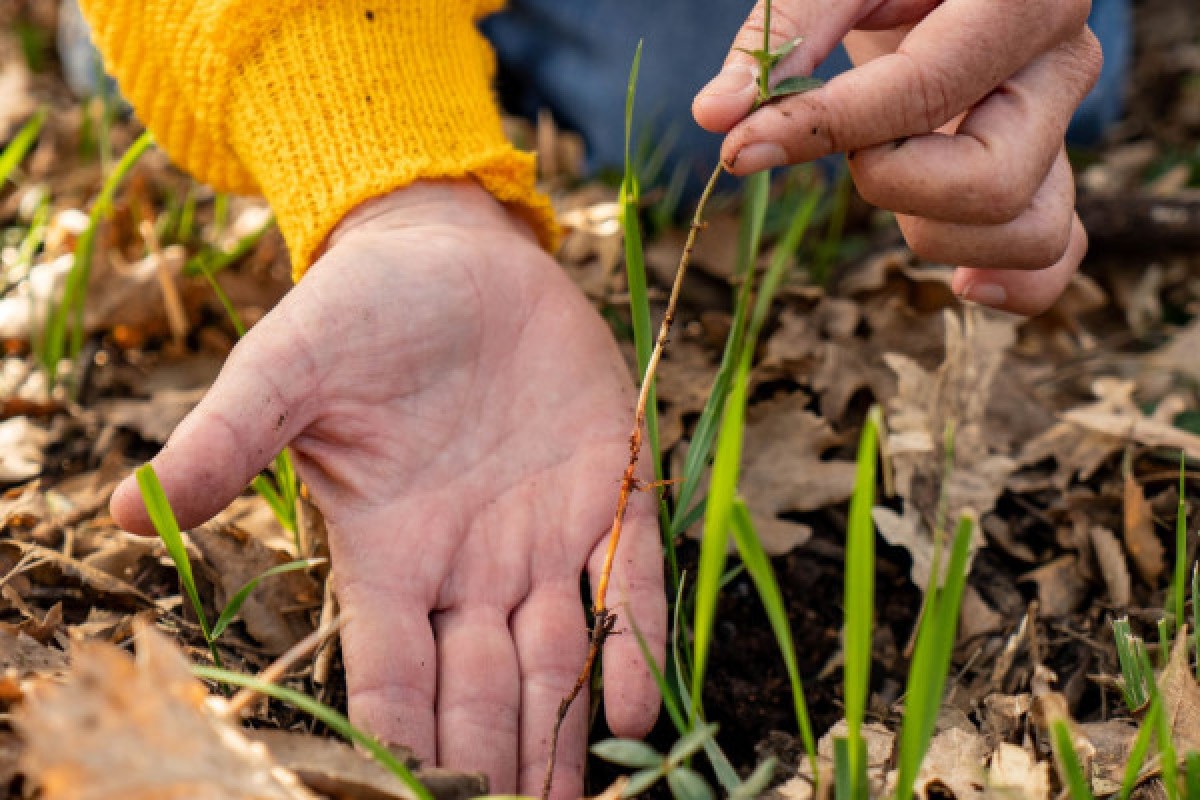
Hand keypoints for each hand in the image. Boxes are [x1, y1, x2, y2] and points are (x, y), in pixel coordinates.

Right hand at [109, 180, 665, 797]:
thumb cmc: (360, 312)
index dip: (402, 741)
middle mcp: (468, 566)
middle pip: (479, 691)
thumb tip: (120, 512)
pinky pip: (626, 582)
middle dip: (494, 763)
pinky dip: (631, 643)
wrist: (451, 255)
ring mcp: (540, 536)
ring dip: (563, 734)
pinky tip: (635, 703)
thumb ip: (224, 442)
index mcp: (389, 554)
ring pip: (554, 660)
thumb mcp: (286, 372)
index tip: (414, 798)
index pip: (391, 675)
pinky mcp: (606, 491)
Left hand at [693, 0, 1102, 314]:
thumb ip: (781, 39)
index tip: (740, 148)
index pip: (924, 93)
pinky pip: (1056, 253)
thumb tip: (715, 116)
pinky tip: (960, 280)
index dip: (821, 131)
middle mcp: (1062, 66)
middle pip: (990, 183)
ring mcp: (1062, 127)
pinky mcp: (1048, 172)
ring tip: (886, 170)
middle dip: (889, 183)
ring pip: (1029, 231)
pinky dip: (1014, 284)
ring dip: (933, 231)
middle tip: (852, 143)